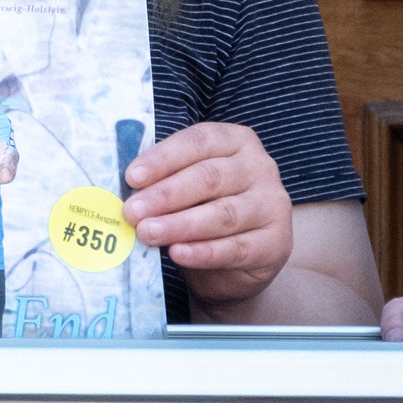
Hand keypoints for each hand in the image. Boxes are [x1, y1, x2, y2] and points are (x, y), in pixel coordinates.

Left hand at [124, 123, 292, 307]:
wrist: (238, 261)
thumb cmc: (205, 210)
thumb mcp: (188, 187)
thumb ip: (164, 180)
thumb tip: (126, 189)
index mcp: (235, 141)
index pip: (198, 142)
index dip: (163, 159)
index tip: (132, 177)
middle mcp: (259, 167)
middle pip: (209, 177)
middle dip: (166, 194)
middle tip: (132, 211)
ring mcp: (272, 205)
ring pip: (222, 213)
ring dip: (179, 224)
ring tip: (147, 233)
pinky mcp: (275, 243)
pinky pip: (235, 248)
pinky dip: (203, 252)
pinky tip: (178, 253)